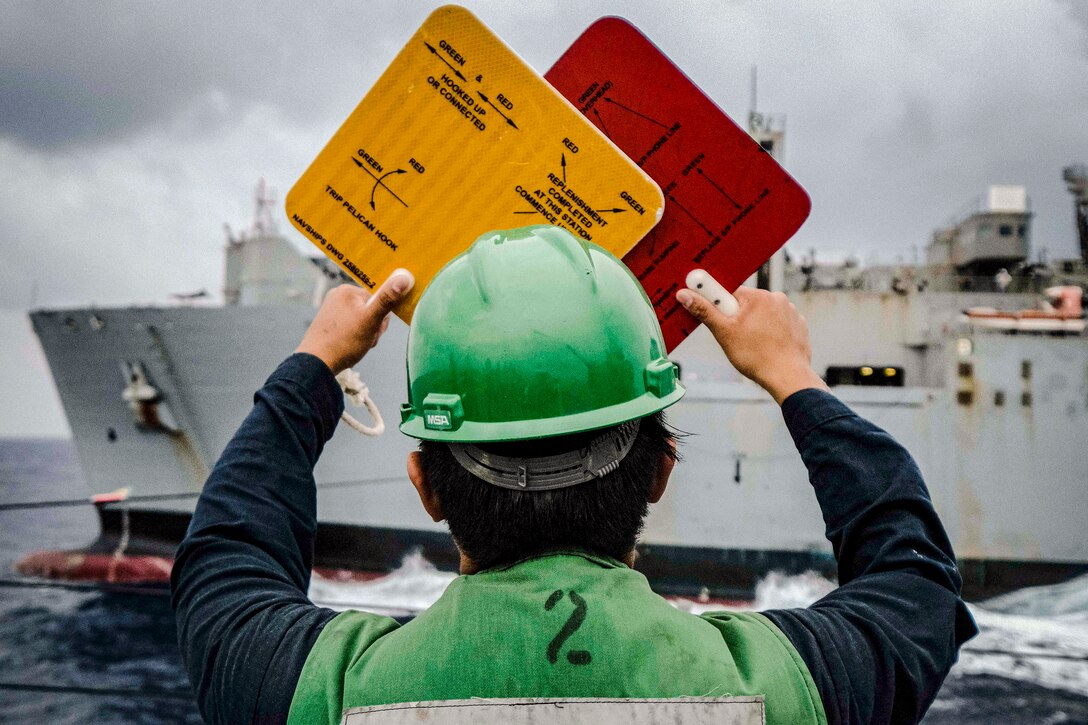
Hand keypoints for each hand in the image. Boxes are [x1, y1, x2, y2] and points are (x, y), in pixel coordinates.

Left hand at [295, 269, 413, 374]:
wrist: (316, 363)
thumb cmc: (344, 342)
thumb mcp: (371, 320)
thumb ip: (387, 299)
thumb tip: (404, 277)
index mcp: (348, 290)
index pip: (378, 298)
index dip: (381, 316)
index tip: (376, 328)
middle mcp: (338, 296)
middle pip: (371, 308)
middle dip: (374, 326)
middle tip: (367, 338)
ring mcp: (332, 309)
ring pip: (363, 319)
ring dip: (367, 333)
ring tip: (359, 344)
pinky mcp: (329, 321)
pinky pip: (352, 325)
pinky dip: (356, 336)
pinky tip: (351, 345)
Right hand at [676, 285, 827, 403]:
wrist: (788, 376)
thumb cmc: (756, 357)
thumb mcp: (724, 333)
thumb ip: (704, 311)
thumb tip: (685, 295)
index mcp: (756, 296)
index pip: (729, 292)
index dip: (720, 307)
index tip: (719, 319)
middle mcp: (776, 298)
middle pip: (746, 303)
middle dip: (738, 319)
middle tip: (737, 338)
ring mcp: (790, 311)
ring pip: (762, 314)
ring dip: (755, 325)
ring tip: (754, 345)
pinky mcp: (798, 324)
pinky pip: (778, 323)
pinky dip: (772, 332)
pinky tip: (768, 346)